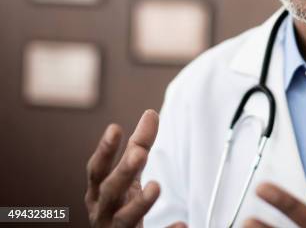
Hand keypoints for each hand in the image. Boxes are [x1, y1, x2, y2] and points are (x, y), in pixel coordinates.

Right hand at [84, 110, 186, 227]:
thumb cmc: (119, 206)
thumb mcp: (127, 177)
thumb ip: (138, 147)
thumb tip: (150, 114)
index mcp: (98, 193)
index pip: (97, 170)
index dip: (104, 151)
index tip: (115, 128)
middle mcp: (103, 212)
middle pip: (111, 191)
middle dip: (124, 172)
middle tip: (139, 154)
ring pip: (124, 219)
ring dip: (140, 203)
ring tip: (156, 186)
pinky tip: (182, 224)